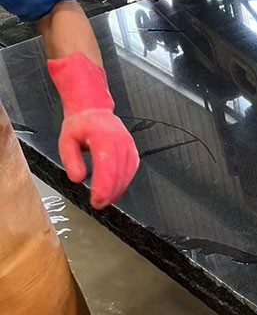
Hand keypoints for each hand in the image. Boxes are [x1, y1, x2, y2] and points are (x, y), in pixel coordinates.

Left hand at [47, 52, 139, 210]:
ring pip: (128, 172)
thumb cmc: (81, 125)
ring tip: (107, 200)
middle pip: (119, 171)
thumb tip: (78, 178)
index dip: (103, 185)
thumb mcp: (66, 141)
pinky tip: (117, 189)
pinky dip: (126, 181)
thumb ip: (71, 161)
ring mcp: (128, 144)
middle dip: (110, 192)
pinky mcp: (132, 149)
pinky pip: (133, 168)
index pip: (106, 165)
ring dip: (118, 189)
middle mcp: (119, 140)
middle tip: (98, 203)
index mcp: (102, 136)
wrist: (94, 110)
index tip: (96, 198)